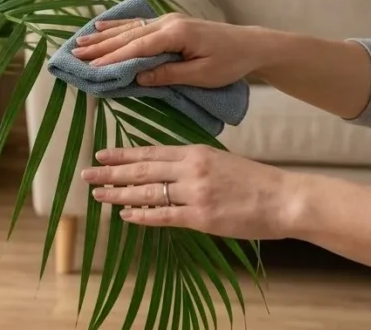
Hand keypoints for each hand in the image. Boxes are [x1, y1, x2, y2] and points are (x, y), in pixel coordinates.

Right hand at [70, 14, 263, 88]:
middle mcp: (169, 23)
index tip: (91, 68)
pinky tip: (101, 26)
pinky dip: (118, 26)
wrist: (251, 45)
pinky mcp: (170, 24)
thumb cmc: (230, 62)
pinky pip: (138, 24)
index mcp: (177, 34)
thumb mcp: (202, 75)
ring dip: (103, 36)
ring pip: (129, 29)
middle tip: (74, 55)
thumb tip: (137, 77)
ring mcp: (169, 20)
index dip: (113, 59)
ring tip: (79, 43)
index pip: (138, 48)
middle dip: (100, 47)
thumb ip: (169, 75)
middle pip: (128, 36)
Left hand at [81, 145, 299, 239]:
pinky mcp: (201, 218)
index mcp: (195, 152)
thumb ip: (192, 163)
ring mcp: (194, 194)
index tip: (101, 153)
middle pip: (142, 171)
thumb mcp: (220, 160)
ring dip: (119, 194)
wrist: (283, 198)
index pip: (150, 152)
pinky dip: (142, 216)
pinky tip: (125, 215)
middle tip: (87, 173)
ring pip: (147, 193)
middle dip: (111, 172)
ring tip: (98, 194)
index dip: (123, 154)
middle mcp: (191, 170)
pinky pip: (163, 217)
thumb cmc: (255, 181)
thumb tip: (164, 168)